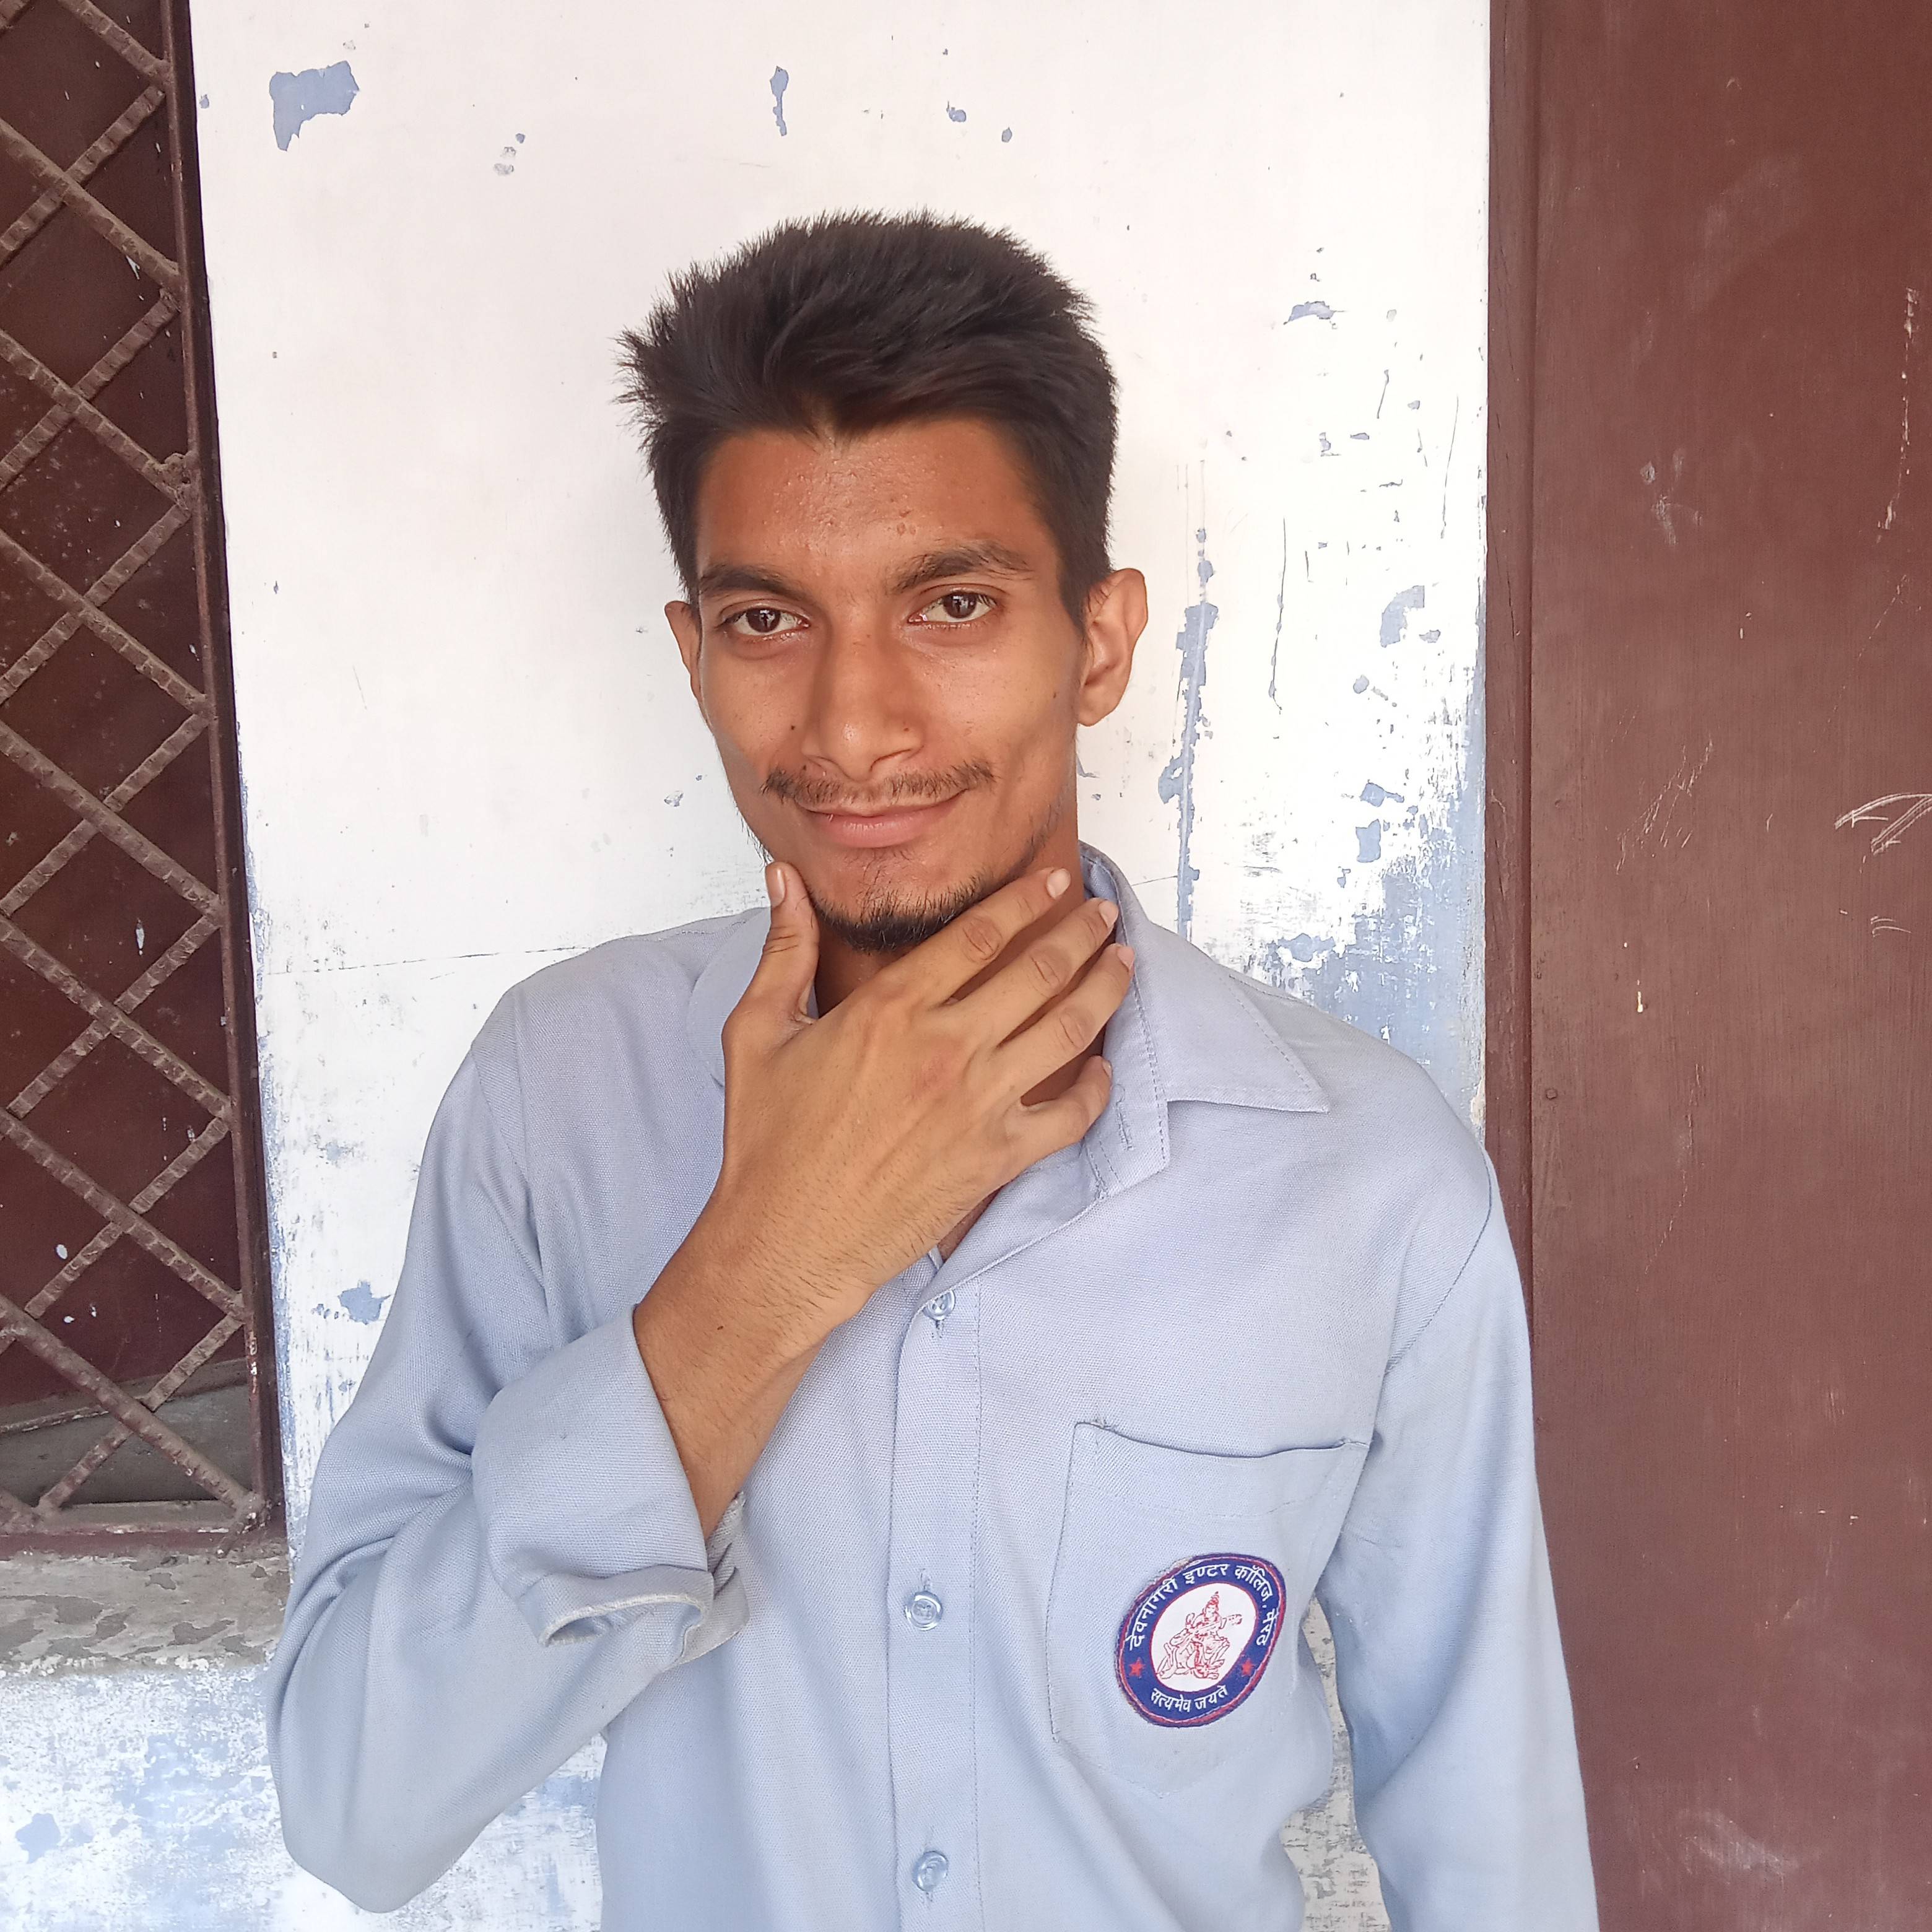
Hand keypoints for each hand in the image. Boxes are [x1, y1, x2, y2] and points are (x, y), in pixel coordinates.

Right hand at [707, 861, 1131, 1348]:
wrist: (788, 1239)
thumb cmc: (769, 1141)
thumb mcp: (757, 1031)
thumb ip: (784, 949)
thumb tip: (783, 878)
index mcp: (891, 1009)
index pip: (980, 934)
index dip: (1027, 900)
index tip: (1056, 882)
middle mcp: (945, 1048)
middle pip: (1038, 972)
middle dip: (1081, 934)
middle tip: (1104, 914)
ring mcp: (979, 1104)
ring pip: (1067, 1030)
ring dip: (1105, 988)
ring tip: (1124, 963)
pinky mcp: (997, 1158)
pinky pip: (1071, 1116)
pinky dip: (1097, 1089)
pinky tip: (1104, 1067)